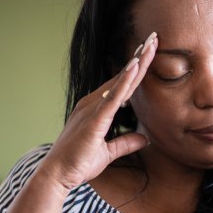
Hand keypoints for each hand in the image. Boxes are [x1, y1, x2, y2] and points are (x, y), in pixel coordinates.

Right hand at [39, 32, 157, 190]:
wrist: (57, 175)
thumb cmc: (77, 164)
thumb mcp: (108, 153)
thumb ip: (126, 143)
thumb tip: (145, 138)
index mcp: (96, 109)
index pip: (122, 84)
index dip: (136, 68)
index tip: (149, 51)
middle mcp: (93, 103)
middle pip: (122, 76)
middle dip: (140, 57)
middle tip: (154, 37)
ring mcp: (92, 109)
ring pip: (120, 81)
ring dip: (137, 63)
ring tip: (150, 45)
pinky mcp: (94, 119)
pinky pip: (113, 97)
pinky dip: (125, 81)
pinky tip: (135, 67)